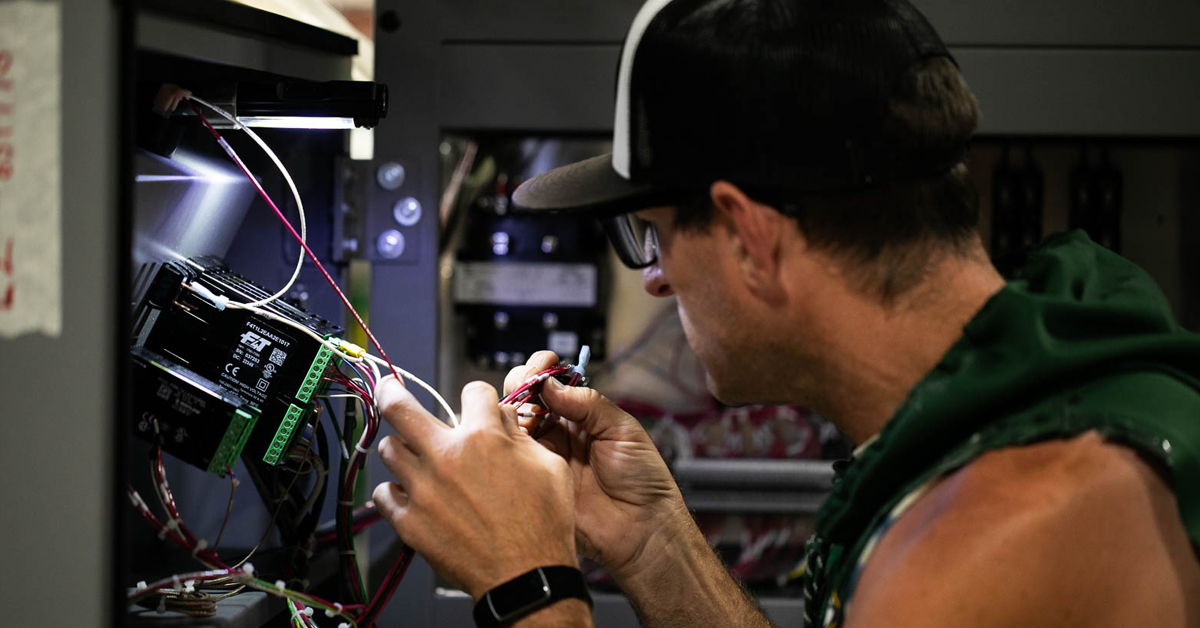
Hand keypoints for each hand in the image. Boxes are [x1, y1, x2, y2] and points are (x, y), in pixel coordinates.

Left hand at [372, 377, 577, 599]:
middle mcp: (446, 457)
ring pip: (389, 449)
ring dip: (401, 447)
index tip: (478, 406)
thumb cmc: (544, 524)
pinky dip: (395, 491)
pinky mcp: (408, 521)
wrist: (526, 576)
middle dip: (391, 392)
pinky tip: (409, 495)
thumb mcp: (550, 466)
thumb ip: (521, 436)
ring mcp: (422, 489)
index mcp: (484, 438)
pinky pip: (384, 494)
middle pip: (400, 407)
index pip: (472, 392)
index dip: (479, 397)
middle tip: (388, 387)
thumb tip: (503, 420)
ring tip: (410, 453)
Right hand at [504, 353, 687, 583]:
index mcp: (579, 416)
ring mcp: (540, 456)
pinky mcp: (530, 481)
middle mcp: (556, 432)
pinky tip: (514, 437)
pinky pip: (508, 457)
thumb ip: (587, 403)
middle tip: (527, 386)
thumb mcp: (622, 430)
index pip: (551, 383)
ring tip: (525, 414)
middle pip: (523, 397)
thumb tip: (549, 383)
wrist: (641, 528)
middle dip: (520, 383)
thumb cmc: (642, 478)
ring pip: (510, 424)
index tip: (543, 365)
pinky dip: (504, 442)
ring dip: (510, 410)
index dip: (542, 368)